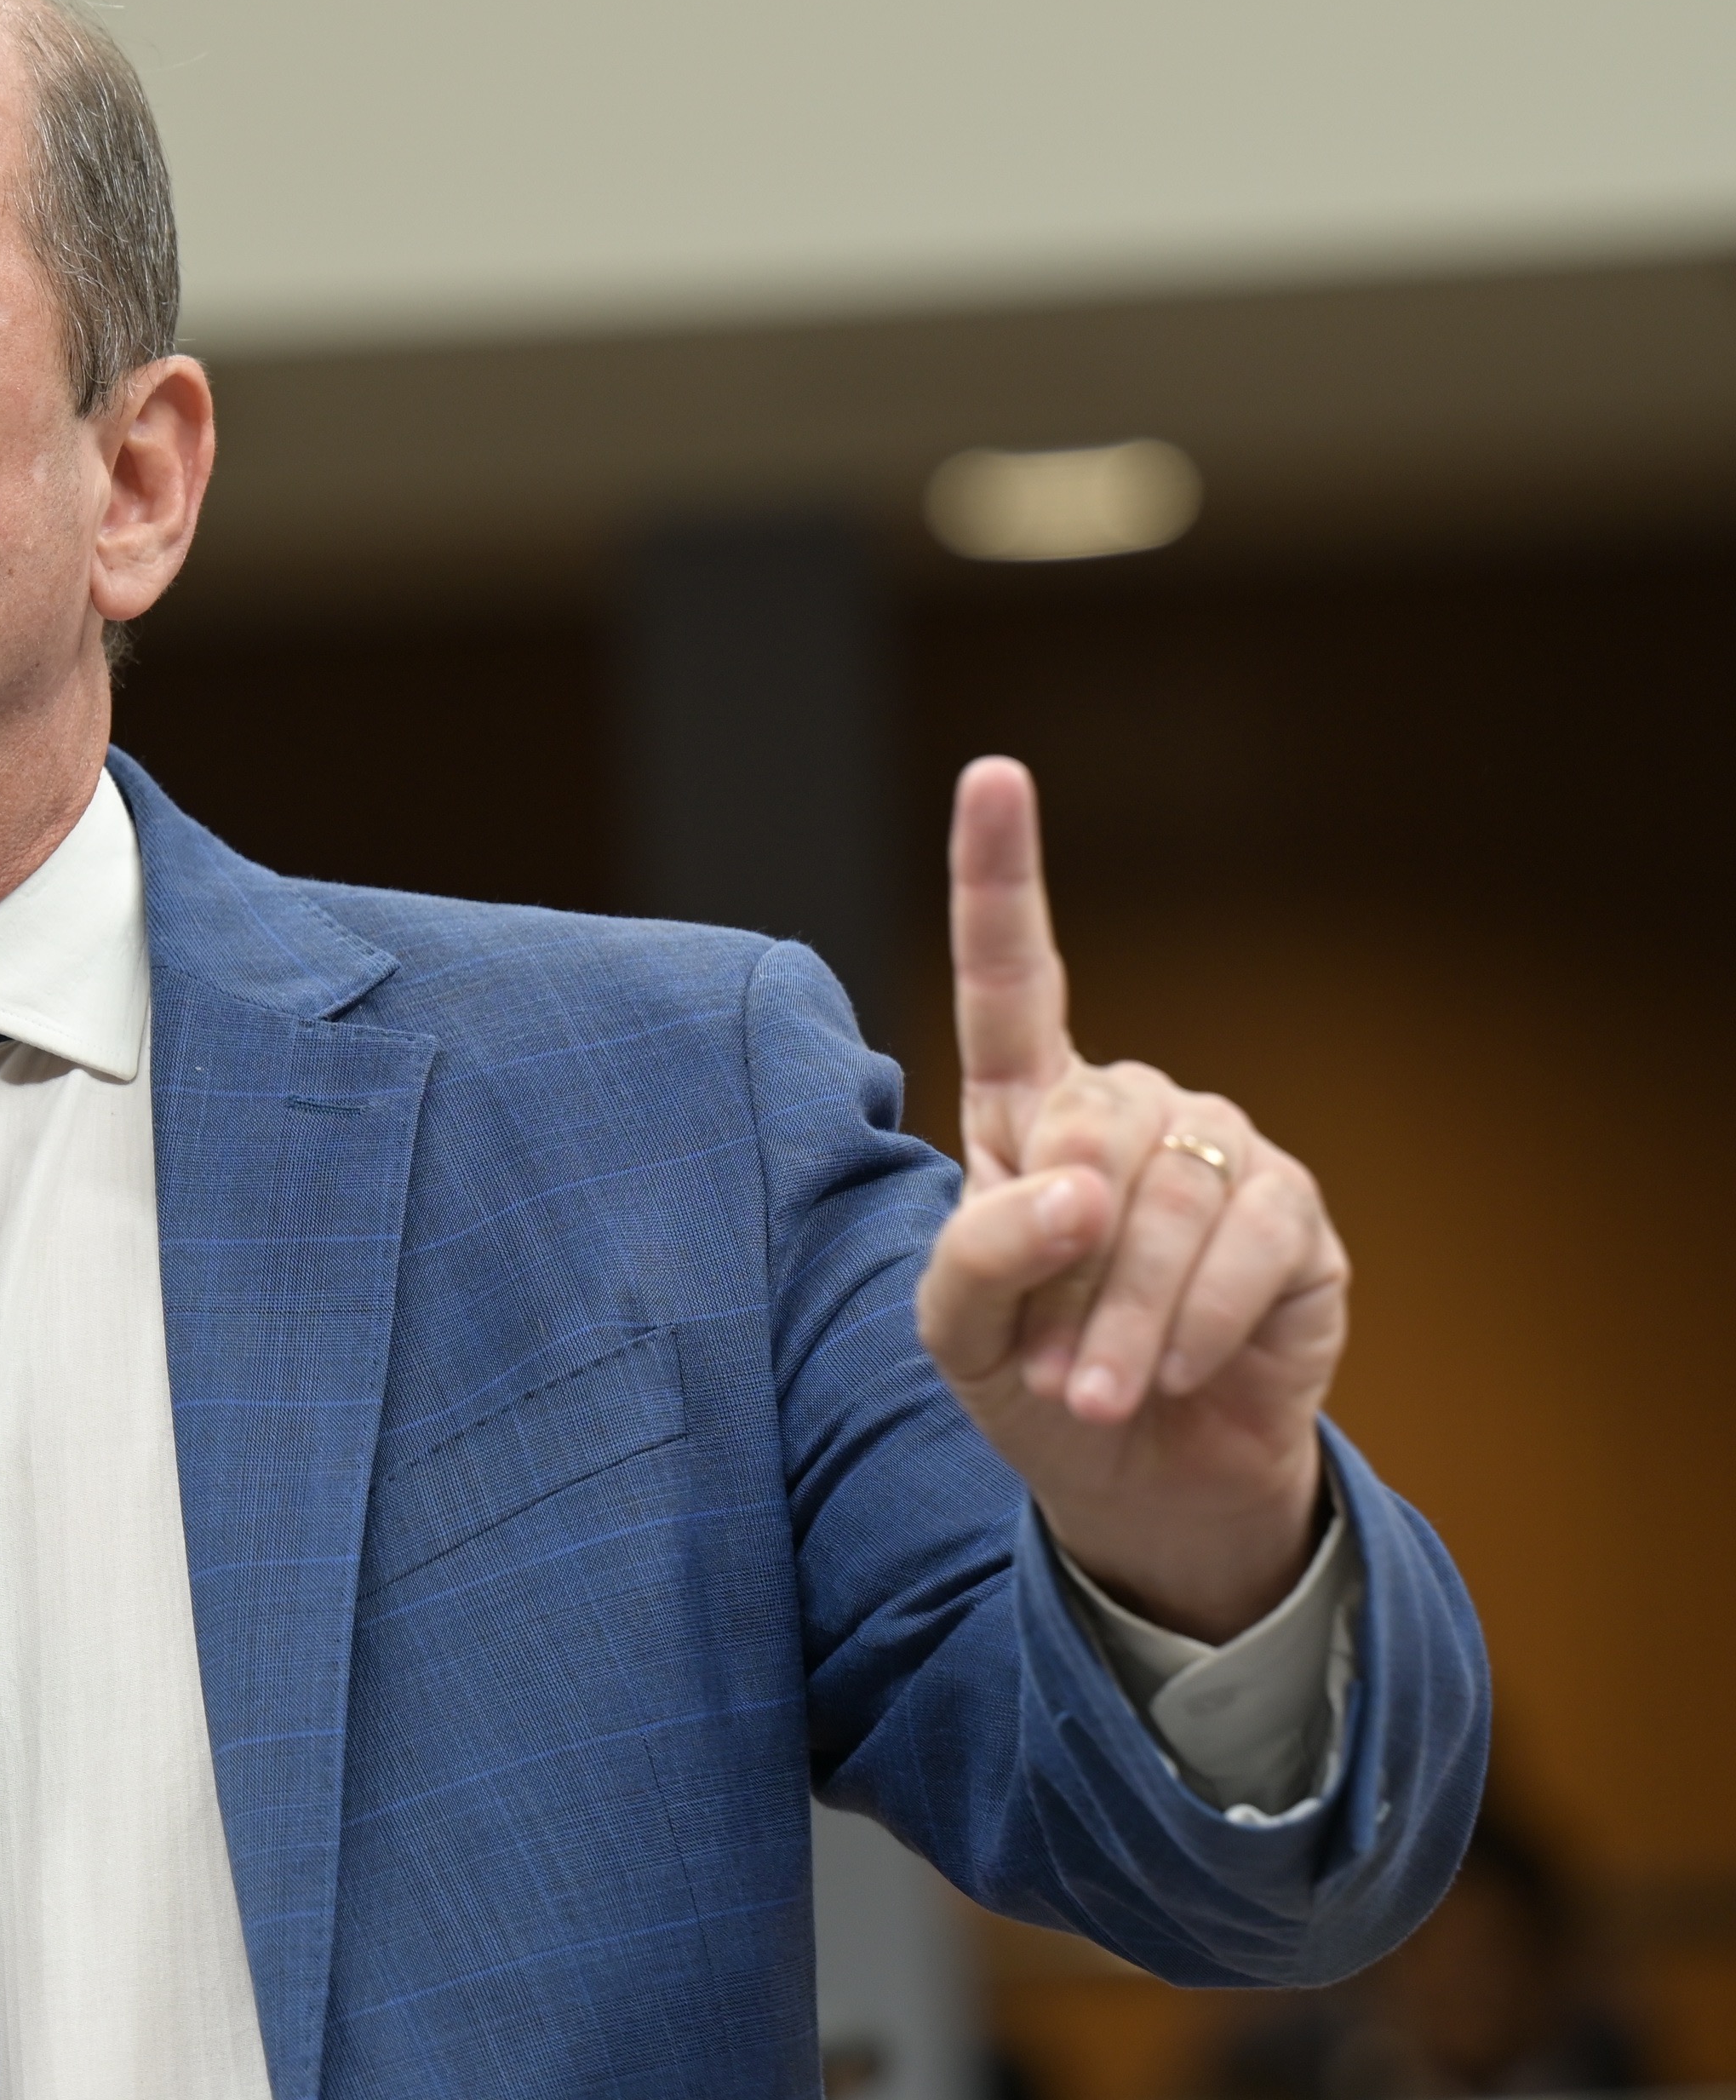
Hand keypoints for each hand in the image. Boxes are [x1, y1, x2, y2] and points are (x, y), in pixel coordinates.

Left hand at [914, 759, 1345, 1641]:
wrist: (1141, 1480)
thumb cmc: (1033, 1384)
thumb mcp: (957, 1337)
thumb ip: (978, 1256)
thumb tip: (1073, 1188)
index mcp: (1024, 1112)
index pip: (1010, 977)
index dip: (999, 875)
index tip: (994, 774)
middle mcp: (1127, 1109)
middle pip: (1088, 1131)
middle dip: (1063, 1270)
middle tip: (1052, 1372)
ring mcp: (1221, 1152)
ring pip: (1167, 1199)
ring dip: (1124, 1319)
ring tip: (1098, 1394)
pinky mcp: (1295, 1219)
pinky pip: (1251, 1243)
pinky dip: (1197, 1322)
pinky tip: (1172, 1375)